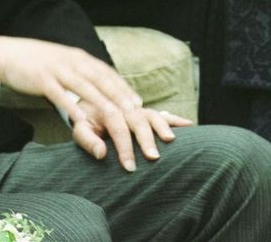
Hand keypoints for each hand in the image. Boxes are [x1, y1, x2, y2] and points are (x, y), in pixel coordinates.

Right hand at [0, 36, 138, 124]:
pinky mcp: (42, 80)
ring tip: (117, 122)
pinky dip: (73, 108)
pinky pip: (61, 95)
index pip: (108, 74)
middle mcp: (72, 61)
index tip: (140, 106)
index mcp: (79, 57)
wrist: (6, 53)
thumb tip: (101, 87)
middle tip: (136, 117)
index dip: (124, 89)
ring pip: (86, 89)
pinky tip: (82, 120)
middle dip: (121, 99)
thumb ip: (81, 72)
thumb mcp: (63, 62)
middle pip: (103, 82)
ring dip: (103, 106)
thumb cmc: (36, 62)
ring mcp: (57, 70)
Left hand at [73, 102, 192, 171]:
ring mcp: (136, 108)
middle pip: (137, 120)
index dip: (124, 148)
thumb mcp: (80, 129)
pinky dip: (175, 119)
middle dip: (146, 139)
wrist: (88, 102)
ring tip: (170, 140)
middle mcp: (124, 106)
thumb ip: (87, 140)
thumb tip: (101, 153)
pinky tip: (189, 125)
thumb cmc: (85, 121)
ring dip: (162, 127)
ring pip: (151, 115)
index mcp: (106, 108)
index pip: (117, 127)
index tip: (130, 167)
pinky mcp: (146, 112)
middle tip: (153, 157)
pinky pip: (162, 113)